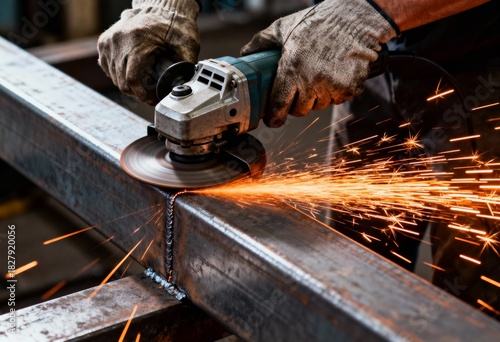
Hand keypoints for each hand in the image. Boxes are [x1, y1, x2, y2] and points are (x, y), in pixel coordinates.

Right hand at [97, 0, 199, 104]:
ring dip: (127, 85)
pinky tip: (131, 76)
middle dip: (137, 93)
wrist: (160, 6)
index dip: (142, 95)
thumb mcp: (186, 43)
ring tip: (143, 87)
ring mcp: (109, 41)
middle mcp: (118, 41)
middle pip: (122, 81)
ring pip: (114, 77)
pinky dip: (118, 75)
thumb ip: (187, 63)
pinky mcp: (104, 42)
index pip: (132, 78)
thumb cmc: (173, 23)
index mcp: (137, 42)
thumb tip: (185, 85)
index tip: (151, 100)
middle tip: (150, 96)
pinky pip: (107, 68)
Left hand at [241, 0, 396, 126]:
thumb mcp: (284, 27)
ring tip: (318, 77)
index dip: (275, 117)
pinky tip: (334, 75)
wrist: (355, 18)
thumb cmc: (318, 21)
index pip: (279, 105)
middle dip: (297, 104)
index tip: (274, 120)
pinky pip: (337, 100)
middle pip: (299, 111)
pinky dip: (335, 92)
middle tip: (299, 89)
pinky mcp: (348, 88)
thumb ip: (261, 42)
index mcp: (292, 68)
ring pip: (319, 106)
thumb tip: (245, 55)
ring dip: (317, 98)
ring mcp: (331, 86)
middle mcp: (311, 81)